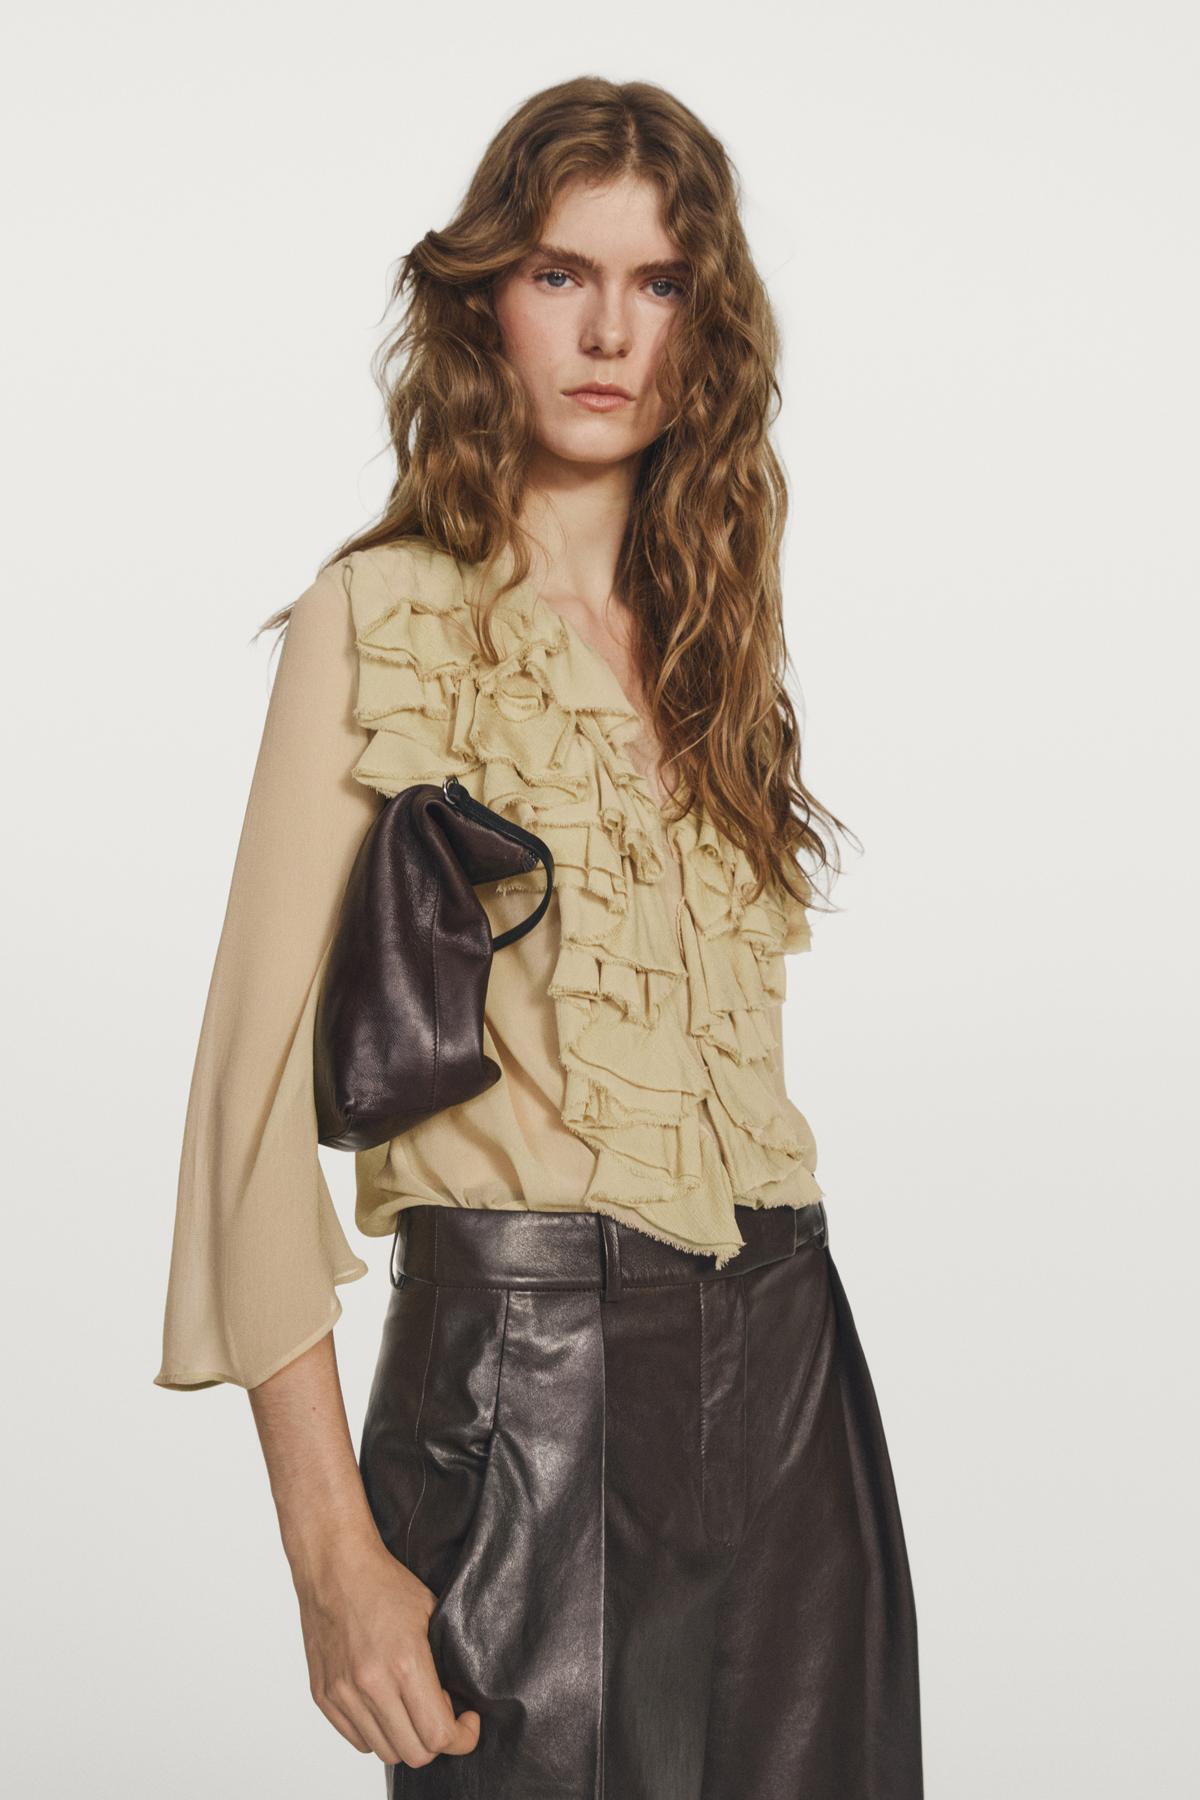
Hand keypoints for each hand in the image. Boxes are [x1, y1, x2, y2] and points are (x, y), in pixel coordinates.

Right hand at [294, 1531, 481, 1768]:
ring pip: (386, 1752)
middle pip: (415, 1753)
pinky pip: (358, 1740)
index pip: (440, 1735)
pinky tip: (387, 1704)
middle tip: (442, 1714)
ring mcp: (343, 1693)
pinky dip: (377, 1732)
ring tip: (413, 1707)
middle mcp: (371, 1685)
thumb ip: (445, 1662)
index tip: (468, 1722)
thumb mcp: (431, 1613)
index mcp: (405, 1663)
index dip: (463, 1737)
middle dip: (438, 1742)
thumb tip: (459, 1701)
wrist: (334, 1565)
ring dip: (407, 1739)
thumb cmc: (385, 1583)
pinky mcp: (323, 1696)